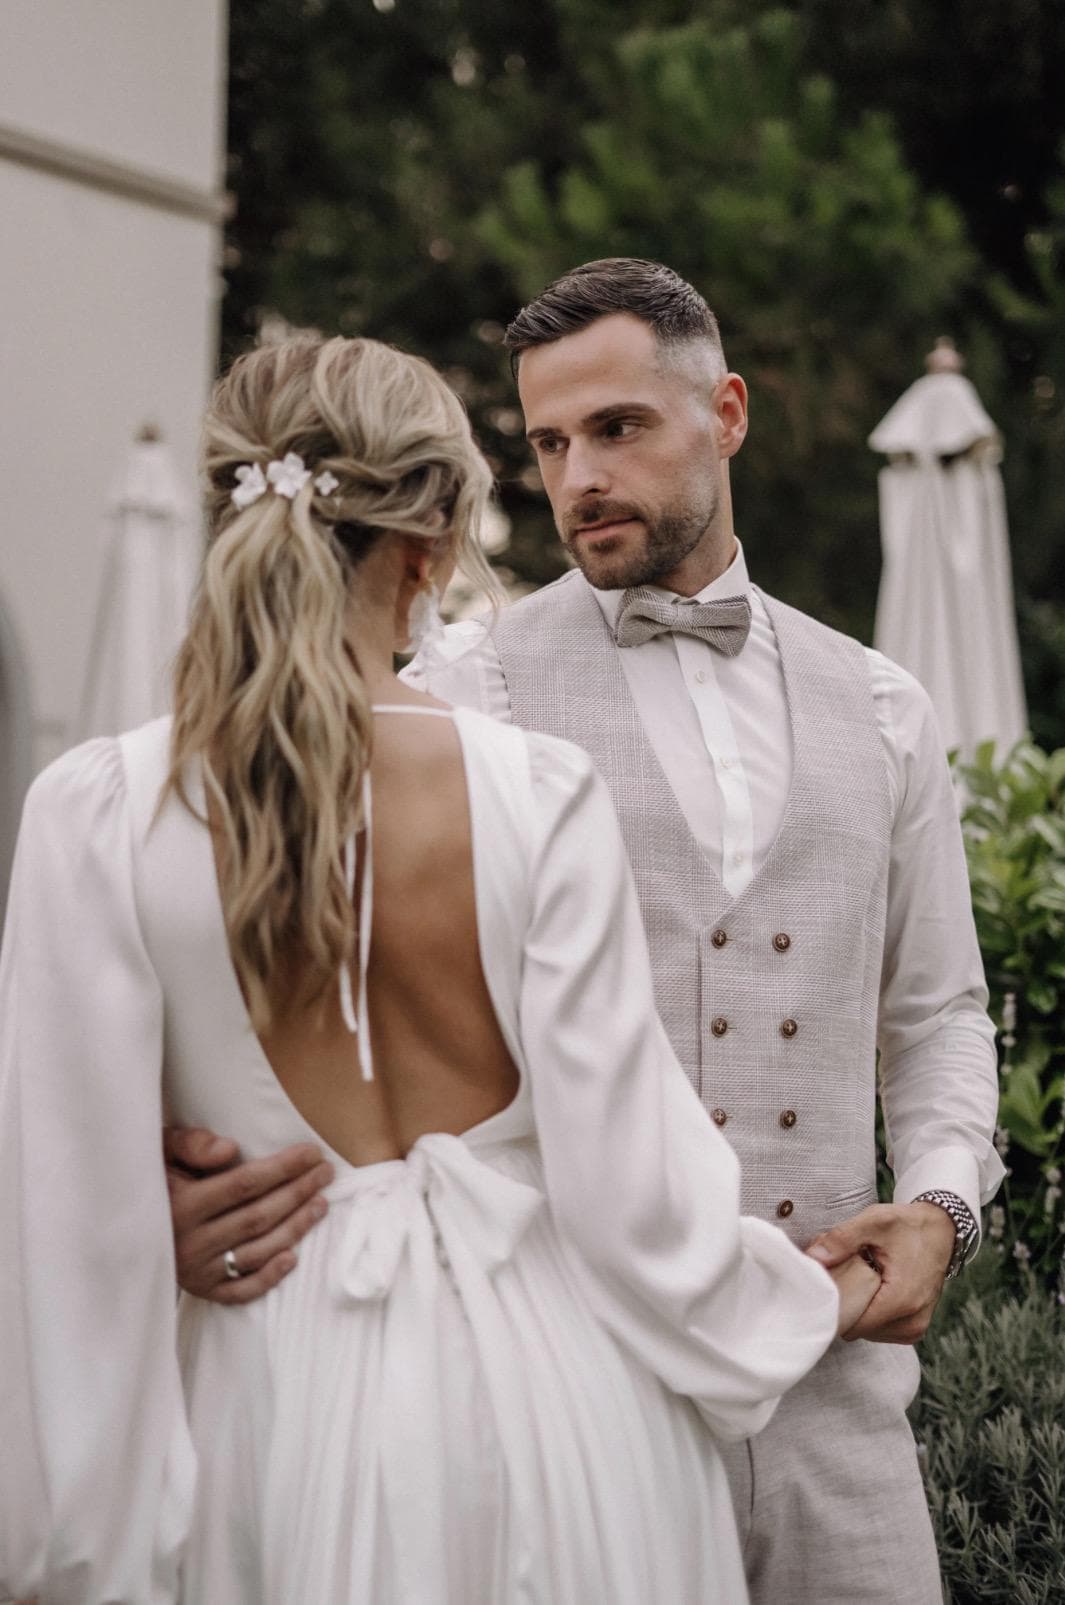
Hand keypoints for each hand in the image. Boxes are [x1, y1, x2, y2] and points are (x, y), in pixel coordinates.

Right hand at [164, 1127, 333, 1305]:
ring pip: (256, 1251)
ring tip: (321, 1204)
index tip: (311, 1153)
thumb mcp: (159, 1151)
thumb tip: (229, 1151)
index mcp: (179, 1204)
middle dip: (297, 1192)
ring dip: (295, 1228)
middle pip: (257, 1217)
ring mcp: (195, 1272)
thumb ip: (191, 1144)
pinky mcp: (201, 1291)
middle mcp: (188, 1242)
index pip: (243, 1184)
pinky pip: (241, 1290)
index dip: (282, 1168)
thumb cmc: (150, 1178)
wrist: (119, 1223)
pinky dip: (269, 1276)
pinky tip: (293, 1256)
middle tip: (325, 1173)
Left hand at [806, 1202, 955, 1342]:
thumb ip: (841, 1239)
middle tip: (842, 1276)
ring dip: (858, 1310)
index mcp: (901, 1300)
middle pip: (858, 1330)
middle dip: (845, 1306)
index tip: (826, 1286)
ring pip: (868, 1333)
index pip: (853, 1325)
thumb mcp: (874, 1222)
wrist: (941, 1230)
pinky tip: (870, 1291)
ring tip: (859, 1281)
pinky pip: (881, 1331)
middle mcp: (911, 1321)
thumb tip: (813, 1258)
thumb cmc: (908, 1225)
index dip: (834, 1307)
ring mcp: (915, 1328)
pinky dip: (871, 1314)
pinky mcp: (915, 1328)